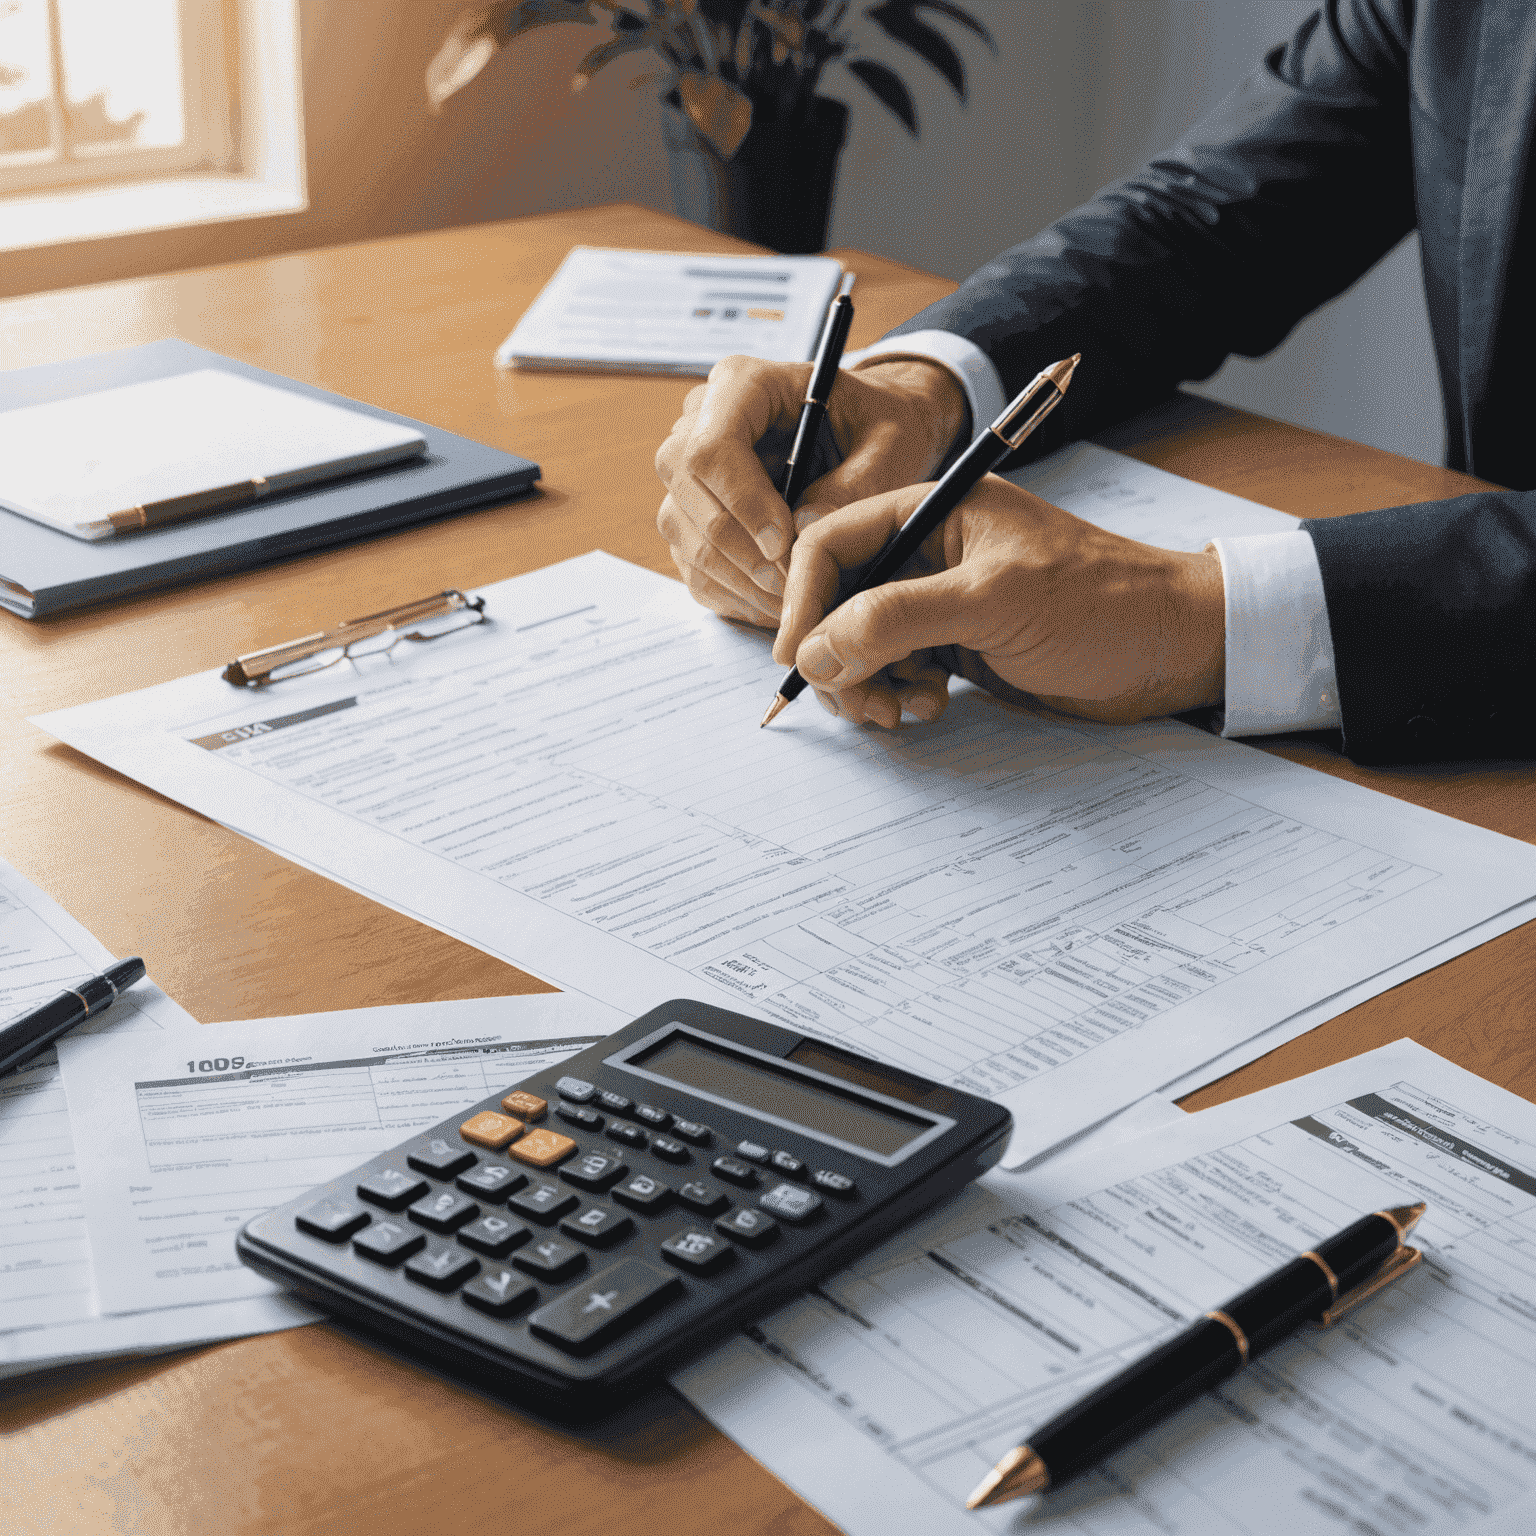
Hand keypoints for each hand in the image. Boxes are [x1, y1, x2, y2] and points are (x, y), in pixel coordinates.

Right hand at [655, 355, 966, 625]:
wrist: (867, 436)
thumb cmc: (879, 428)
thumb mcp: (892, 443)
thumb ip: (858, 481)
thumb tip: (804, 529)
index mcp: (743, 385)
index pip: (712, 447)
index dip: (742, 501)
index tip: (784, 544)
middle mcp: (699, 424)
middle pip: (687, 493)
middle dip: (741, 551)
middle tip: (794, 589)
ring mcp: (687, 474)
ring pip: (684, 535)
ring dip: (737, 579)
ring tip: (793, 603)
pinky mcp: (691, 519)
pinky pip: (694, 566)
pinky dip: (733, 595)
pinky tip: (777, 605)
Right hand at [774, 476, 1225, 727]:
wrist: (1168, 649)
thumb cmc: (1099, 605)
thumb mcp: (992, 603)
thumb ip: (897, 619)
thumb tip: (815, 650)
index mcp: (931, 513)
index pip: (830, 544)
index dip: (802, 600)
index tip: (797, 657)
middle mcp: (925, 554)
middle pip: (835, 602)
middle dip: (835, 656)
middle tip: (860, 702)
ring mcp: (938, 603)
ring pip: (859, 645)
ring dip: (865, 684)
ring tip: (900, 710)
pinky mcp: (953, 647)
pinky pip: (893, 672)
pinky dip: (896, 695)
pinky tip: (930, 707)